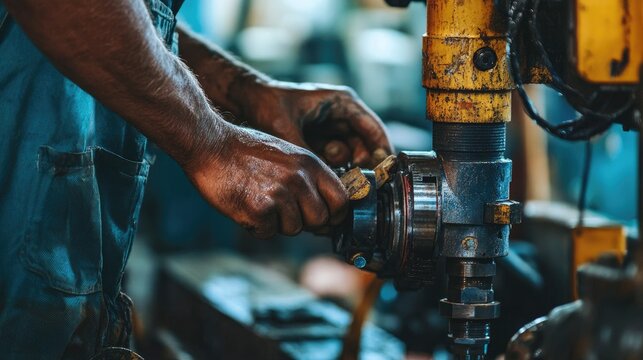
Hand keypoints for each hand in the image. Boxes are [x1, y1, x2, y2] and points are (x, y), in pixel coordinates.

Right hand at [184, 122, 348, 238]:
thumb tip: (326, 215)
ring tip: (258, 200)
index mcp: (311, 164)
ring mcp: (280, 194)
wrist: (210, 144)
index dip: (335, 215)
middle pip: (320, 220)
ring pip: (293, 229)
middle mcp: (300, 179)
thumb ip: (309, 181)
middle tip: (282, 210)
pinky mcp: (259, 209)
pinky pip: (267, 233)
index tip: (324, 218)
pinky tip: (244, 205)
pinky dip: (256, 226)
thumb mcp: (288, 156)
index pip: (342, 200)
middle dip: (304, 222)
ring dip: (277, 223)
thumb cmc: (246, 152)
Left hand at [242, 82, 392, 167]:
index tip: (381, 173)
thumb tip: (325, 182)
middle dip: (359, 165)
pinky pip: (333, 159)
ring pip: (349, 155)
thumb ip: (308, 155)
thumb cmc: (267, 105)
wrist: (244, 99)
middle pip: (364, 145)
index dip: (381, 152)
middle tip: (352, 184)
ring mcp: (331, 127)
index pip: (373, 129)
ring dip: (342, 168)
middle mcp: (341, 114)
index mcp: (342, 102)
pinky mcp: (320, 139)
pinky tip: (320, 177)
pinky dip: (330, 169)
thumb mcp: (288, 130)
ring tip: (329, 177)